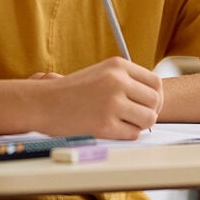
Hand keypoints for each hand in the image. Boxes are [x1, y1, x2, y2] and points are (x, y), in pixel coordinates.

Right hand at [34, 57, 162, 139]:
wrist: (43, 102)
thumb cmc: (71, 90)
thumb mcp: (101, 72)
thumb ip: (126, 79)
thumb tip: (154, 96)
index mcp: (118, 65)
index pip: (155, 82)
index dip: (155, 96)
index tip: (148, 104)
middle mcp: (117, 81)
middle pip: (155, 101)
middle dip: (150, 111)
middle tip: (138, 117)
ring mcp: (112, 103)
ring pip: (148, 118)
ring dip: (139, 124)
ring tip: (123, 122)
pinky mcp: (105, 124)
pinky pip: (133, 134)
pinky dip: (126, 134)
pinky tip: (112, 128)